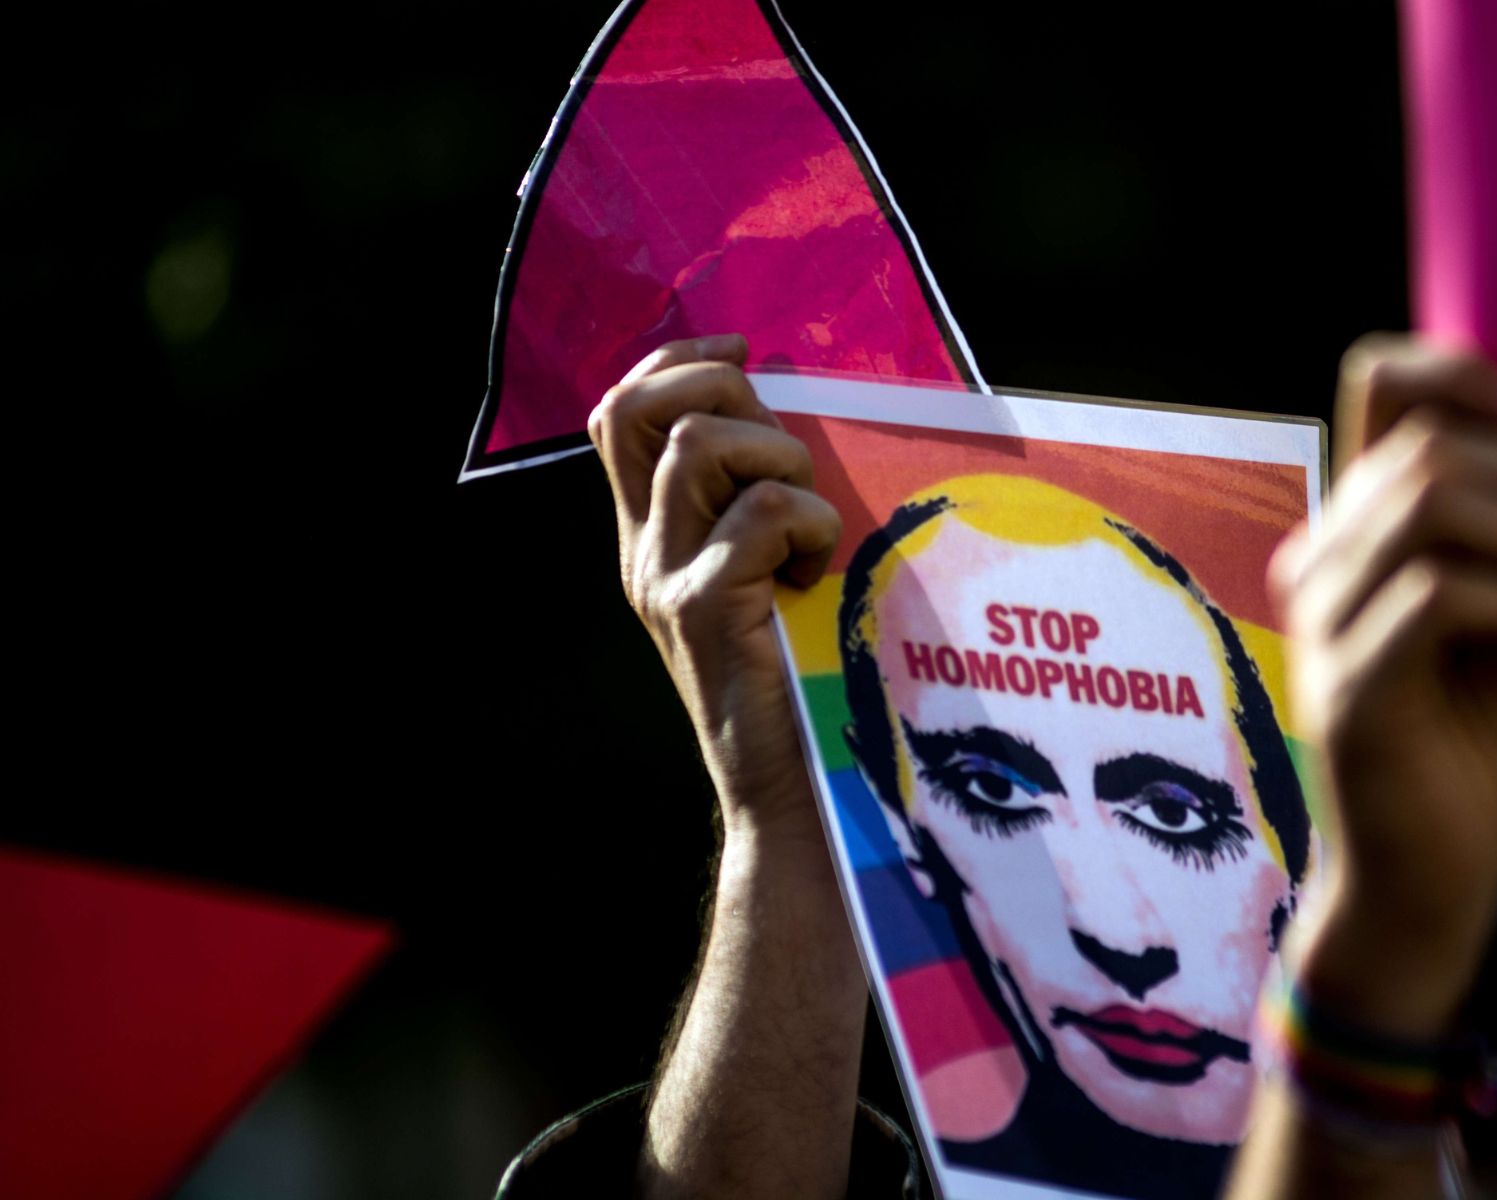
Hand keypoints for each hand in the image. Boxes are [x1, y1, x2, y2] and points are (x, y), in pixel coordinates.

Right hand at [589, 334, 840, 843]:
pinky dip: (808, 520)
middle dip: (724, 390)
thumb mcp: (768, 573)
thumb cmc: (801, 677)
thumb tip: (799, 417)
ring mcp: (664, 578)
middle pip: (633, 408)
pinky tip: (818, 570)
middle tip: (787, 454)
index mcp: (651, 533)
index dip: (676, 360)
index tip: (744, 354)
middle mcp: (641, 549)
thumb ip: (760, 504)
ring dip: (778, 457)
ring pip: (698, 443)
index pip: (621, 410)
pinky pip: (758, 511)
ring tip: (808, 523)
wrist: (786, 791)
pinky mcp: (703, 610)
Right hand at [1269, 337, 1496, 1035]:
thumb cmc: (1473, 747)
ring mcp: (1322, 629)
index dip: (1459, 369)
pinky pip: (1439, 593)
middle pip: (1429, 448)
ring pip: (1430, 503)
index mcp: (1353, 533)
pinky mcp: (1349, 692)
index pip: (1376, 387)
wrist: (1436, 882)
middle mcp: (1318, 565)